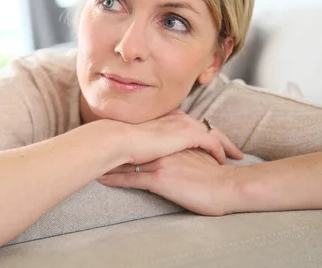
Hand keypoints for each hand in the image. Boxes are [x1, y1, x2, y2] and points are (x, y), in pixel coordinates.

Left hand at [98, 148, 237, 215]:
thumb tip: (179, 153)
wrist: (228, 186)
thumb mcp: (201, 157)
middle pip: (134, 146)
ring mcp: (161, 162)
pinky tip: (102, 179)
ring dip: (109, 161)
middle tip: (96, 142)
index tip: (114, 135)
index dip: (130, 137)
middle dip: (115, 145)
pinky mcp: (160, 179)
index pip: (146, 138)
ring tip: (93, 159)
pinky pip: (131, 179)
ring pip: (128, 161)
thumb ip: (188, 150)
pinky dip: (115, 179)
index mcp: (175, 142)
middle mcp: (165, 149)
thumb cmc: (218, 177)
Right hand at [118, 109, 242, 165]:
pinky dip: (219, 151)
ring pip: (214, 134)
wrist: (119, 139)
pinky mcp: (187, 134)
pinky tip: (222, 161)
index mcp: (168, 116)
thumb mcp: (138, 140)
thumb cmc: (122, 142)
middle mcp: (179, 117)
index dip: (205, 134)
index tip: (214, 143)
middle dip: (222, 139)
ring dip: (225, 146)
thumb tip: (150, 152)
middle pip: (208, 127)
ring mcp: (184, 124)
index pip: (193, 124)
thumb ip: (149, 142)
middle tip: (234, 151)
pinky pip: (211, 143)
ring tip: (235, 156)